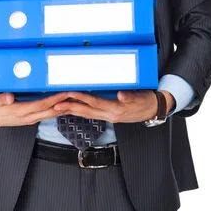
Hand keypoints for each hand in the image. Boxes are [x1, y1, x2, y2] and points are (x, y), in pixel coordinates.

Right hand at [0, 91, 70, 127]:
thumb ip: (1, 98)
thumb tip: (9, 97)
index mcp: (21, 111)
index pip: (41, 105)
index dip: (53, 100)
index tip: (63, 93)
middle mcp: (28, 117)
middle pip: (49, 111)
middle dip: (63, 103)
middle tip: (74, 94)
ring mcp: (30, 118)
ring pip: (50, 114)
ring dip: (62, 108)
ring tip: (72, 99)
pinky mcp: (31, 118)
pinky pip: (46, 114)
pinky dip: (56, 109)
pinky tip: (62, 104)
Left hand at [54, 90, 174, 123]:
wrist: (154, 109)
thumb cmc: (147, 101)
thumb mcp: (140, 97)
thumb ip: (129, 96)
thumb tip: (119, 95)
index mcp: (116, 109)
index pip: (94, 103)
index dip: (81, 98)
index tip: (69, 94)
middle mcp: (110, 114)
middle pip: (86, 111)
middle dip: (70, 108)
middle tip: (55, 105)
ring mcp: (109, 116)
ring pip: (87, 113)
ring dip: (73, 110)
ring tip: (60, 107)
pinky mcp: (109, 115)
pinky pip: (92, 113)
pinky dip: (82, 110)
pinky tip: (74, 108)